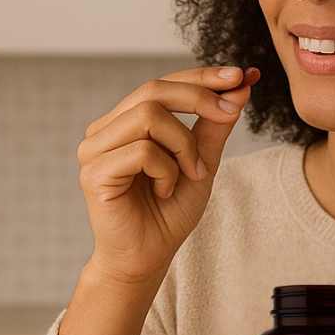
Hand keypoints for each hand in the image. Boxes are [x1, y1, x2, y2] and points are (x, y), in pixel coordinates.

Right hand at [75, 65, 258, 284]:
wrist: (147, 258)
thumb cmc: (168, 213)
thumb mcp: (201, 162)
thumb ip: (214, 126)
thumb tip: (240, 87)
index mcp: (126, 122)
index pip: (162, 84)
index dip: (201, 76)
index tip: (241, 76)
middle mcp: (105, 130)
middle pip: (153, 90)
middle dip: (199, 97)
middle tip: (231, 112)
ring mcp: (94, 149)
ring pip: (148, 115)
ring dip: (183, 143)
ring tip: (191, 173)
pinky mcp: (94, 172)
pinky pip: (142, 150)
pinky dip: (166, 170)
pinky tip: (165, 190)